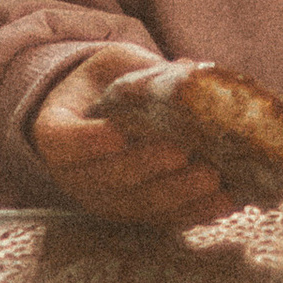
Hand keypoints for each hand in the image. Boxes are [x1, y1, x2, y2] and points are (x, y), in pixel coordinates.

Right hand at [28, 43, 238, 226]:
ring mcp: (103, 199)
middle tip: (181, 152)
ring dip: (176, 196)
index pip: (64, 140)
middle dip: (147, 167)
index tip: (117, 132)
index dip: (89, 141)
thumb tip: (189, 71)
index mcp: (57, 129)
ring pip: (137, 205)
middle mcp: (74, 174)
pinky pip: (162, 219)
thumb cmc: (108, 80)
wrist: (103, 110)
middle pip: (107, 178)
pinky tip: (225, 200)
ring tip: (212, 179)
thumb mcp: (116, 63)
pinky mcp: (134, 214)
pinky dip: (195, 212)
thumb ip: (142, 70)